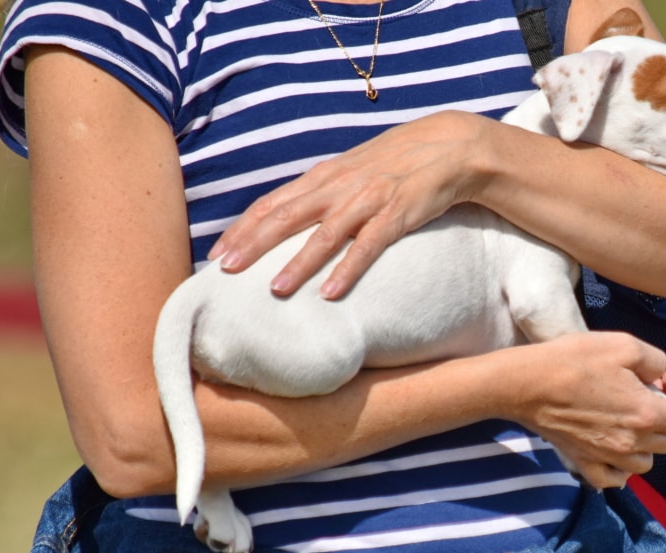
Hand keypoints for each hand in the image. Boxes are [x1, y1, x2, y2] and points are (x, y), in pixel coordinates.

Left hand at [208, 111, 488, 299]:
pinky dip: (347, 269)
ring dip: (297, 263)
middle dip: (253, 243)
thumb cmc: (398, 163)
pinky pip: (367, 246)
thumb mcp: (353, 172)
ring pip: (323, 235)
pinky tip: (330, 292)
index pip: (272, 202)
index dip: (243, 227)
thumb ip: (324, 193)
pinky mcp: (396, 214)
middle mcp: (338, 186)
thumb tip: (293, 218)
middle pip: (286, 216)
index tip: (216, 253)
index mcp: (323, 176)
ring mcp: (366, 200)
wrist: (449, 147)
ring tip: (273, 289)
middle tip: (225, 270)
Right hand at [513, 332, 665, 488]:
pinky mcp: (584, 464)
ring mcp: (608, 458)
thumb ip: (655, 360)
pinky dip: (620, 468)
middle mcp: (632, 443)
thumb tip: (660, 375)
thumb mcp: (624, 344)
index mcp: (647, 415)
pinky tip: (613, 449)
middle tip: (649, 393)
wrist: (526, 385)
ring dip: (648, 442)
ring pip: (646, 463)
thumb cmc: (574, 361)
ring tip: (631, 419)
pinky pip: (614, 479)